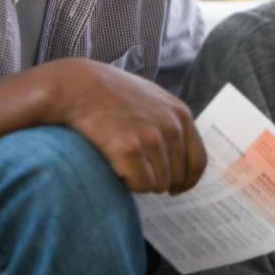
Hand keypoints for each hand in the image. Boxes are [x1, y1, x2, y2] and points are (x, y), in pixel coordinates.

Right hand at [47, 58, 206, 194]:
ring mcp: (151, 137)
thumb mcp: (152, 99)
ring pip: (157, 184)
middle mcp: (170, 126)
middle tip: (135, 170)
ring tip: (122, 163)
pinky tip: (115, 167)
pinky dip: (128, 183)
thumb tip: (177, 154)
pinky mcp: (128, 148)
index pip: (197, 162)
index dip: (186, 181)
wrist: (76, 85)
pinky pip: (140, 185)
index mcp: (180, 114)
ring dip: (140, 181)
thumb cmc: (110, 94)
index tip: (175, 190)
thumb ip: (169, 122)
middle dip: (157, 180)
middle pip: (176, 177)